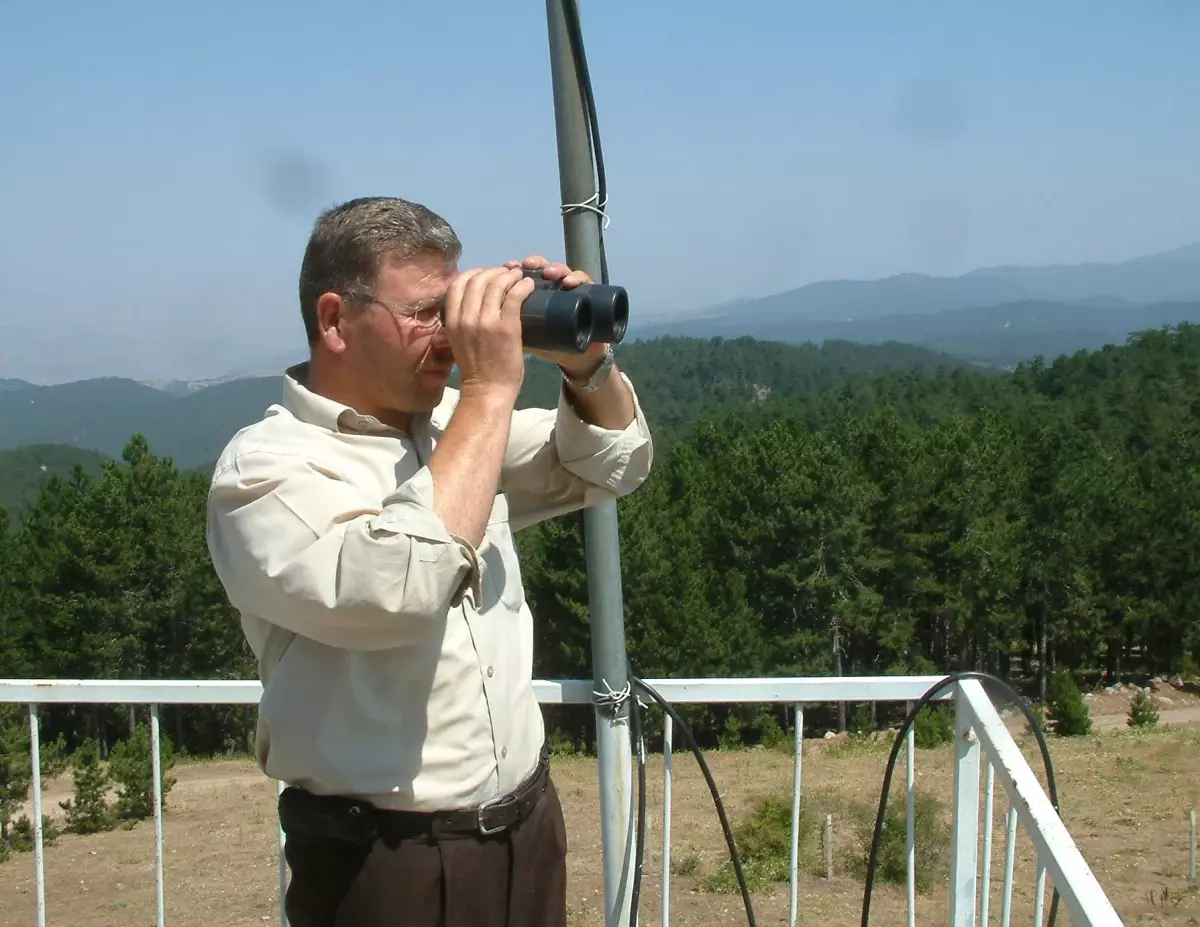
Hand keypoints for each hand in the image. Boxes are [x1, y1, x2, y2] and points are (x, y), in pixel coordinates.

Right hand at [442, 266, 532, 398]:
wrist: (487, 391)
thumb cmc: (475, 370)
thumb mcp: (458, 341)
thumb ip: (461, 323)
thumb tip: (471, 306)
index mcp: (451, 321)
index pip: (457, 284)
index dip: (472, 274)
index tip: (484, 275)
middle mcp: (465, 318)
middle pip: (477, 280)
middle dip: (493, 272)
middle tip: (506, 273)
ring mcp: (485, 322)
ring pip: (496, 284)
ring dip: (509, 275)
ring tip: (519, 276)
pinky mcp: (506, 327)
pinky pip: (514, 296)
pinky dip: (522, 286)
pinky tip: (529, 285)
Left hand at [503, 254, 609, 377]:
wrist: (574, 358)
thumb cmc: (546, 346)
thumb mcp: (520, 337)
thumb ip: (503, 326)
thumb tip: (478, 322)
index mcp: (533, 293)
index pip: (522, 273)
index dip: (513, 268)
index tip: (505, 267)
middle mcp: (551, 286)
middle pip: (541, 265)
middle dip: (534, 262)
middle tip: (527, 265)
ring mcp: (569, 289)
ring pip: (561, 269)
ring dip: (554, 267)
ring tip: (549, 273)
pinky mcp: (587, 295)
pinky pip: (584, 280)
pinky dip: (578, 277)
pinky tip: (570, 282)